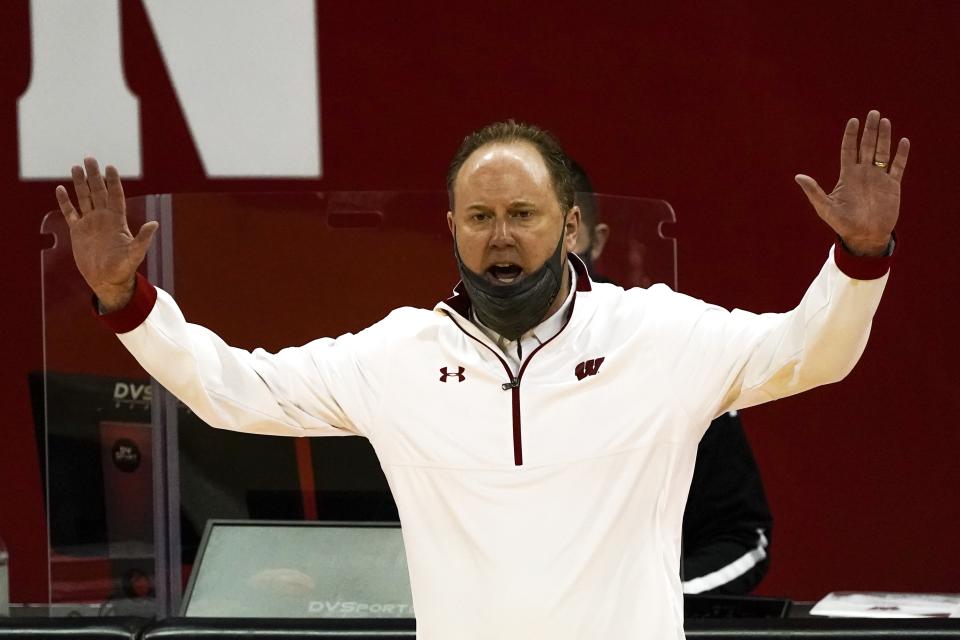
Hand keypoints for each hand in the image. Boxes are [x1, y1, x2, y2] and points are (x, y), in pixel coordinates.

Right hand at [56, 157, 157, 310]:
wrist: (107, 281)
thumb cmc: (124, 268)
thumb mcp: (135, 253)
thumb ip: (143, 238)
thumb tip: (154, 224)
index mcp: (117, 220)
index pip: (115, 196)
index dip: (113, 182)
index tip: (110, 167)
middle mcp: (104, 218)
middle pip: (98, 191)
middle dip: (94, 175)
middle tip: (89, 158)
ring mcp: (90, 223)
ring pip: (84, 198)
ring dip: (80, 183)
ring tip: (76, 167)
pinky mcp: (78, 231)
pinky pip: (70, 213)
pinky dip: (65, 202)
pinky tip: (60, 189)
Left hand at [795, 110, 909, 255]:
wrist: (864, 236)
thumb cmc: (842, 223)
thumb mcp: (825, 207)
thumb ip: (814, 191)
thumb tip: (798, 176)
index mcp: (847, 175)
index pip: (848, 149)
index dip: (850, 135)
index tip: (853, 121)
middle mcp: (863, 173)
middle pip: (867, 146)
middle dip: (870, 130)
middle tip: (873, 113)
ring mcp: (878, 177)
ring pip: (882, 152)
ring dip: (884, 137)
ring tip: (885, 121)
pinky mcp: (892, 185)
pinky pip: (898, 166)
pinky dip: (900, 155)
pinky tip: (902, 142)